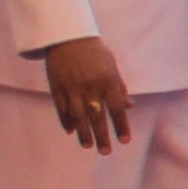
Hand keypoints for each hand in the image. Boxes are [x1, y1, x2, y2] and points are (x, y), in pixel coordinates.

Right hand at [43, 35, 135, 152]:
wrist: (68, 36)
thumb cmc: (95, 52)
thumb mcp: (112, 67)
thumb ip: (120, 88)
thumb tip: (130, 107)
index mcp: (108, 81)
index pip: (117, 109)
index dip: (121, 126)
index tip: (124, 141)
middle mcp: (91, 86)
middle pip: (97, 116)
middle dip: (102, 136)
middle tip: (106, 152)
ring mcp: (72, 87)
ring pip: (78, 116)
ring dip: (83, 133)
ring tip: (88, 146)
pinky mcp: (57, 86)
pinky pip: (61, 108)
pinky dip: (66, 120)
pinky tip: (70, 131)